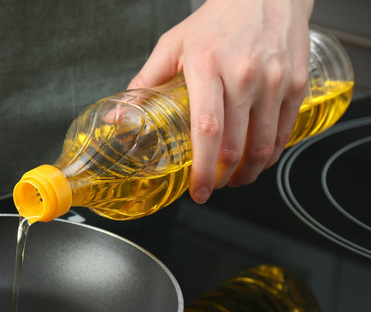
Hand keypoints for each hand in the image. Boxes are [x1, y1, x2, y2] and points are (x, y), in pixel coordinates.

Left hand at [128, 0, 312, 202]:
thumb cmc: (217, 20)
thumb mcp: (173, 44)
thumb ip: (146, 82)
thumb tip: (116, 117)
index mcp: (207, 66)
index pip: (207, 128)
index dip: (202, 167)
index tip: (197, 189)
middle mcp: (244, 75)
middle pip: (236, 145)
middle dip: (222, 177)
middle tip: (211, 187)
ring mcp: (274, 81)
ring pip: (264, 145)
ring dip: (248, 172)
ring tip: (233, 179)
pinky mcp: (296, 84)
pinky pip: (285, 131)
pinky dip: (270, 154)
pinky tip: (257, 159)